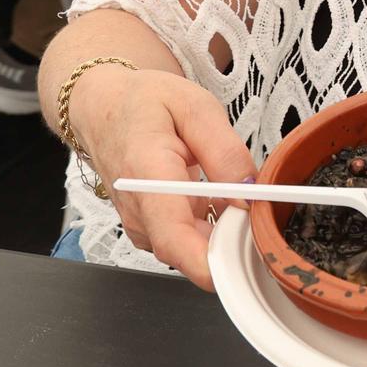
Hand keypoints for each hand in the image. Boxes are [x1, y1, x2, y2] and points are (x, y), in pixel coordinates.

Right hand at [66, 65, 256, 288]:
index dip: (212, 263)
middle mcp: (139, 211)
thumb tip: (249, 192)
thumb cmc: (144, 103)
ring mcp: (141, 224)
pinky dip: (212, 228)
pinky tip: (222, 202)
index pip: (174, 239)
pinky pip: (188, 240)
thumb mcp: (195, 108)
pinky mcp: (149, 228)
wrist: (103, 108)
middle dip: (234, 244)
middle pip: (190, 253)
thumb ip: (224, 152)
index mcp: (148, 177)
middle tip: (263, 216)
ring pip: (193, 249)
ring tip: (240, 199)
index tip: (248, 263)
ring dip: (225, 235)